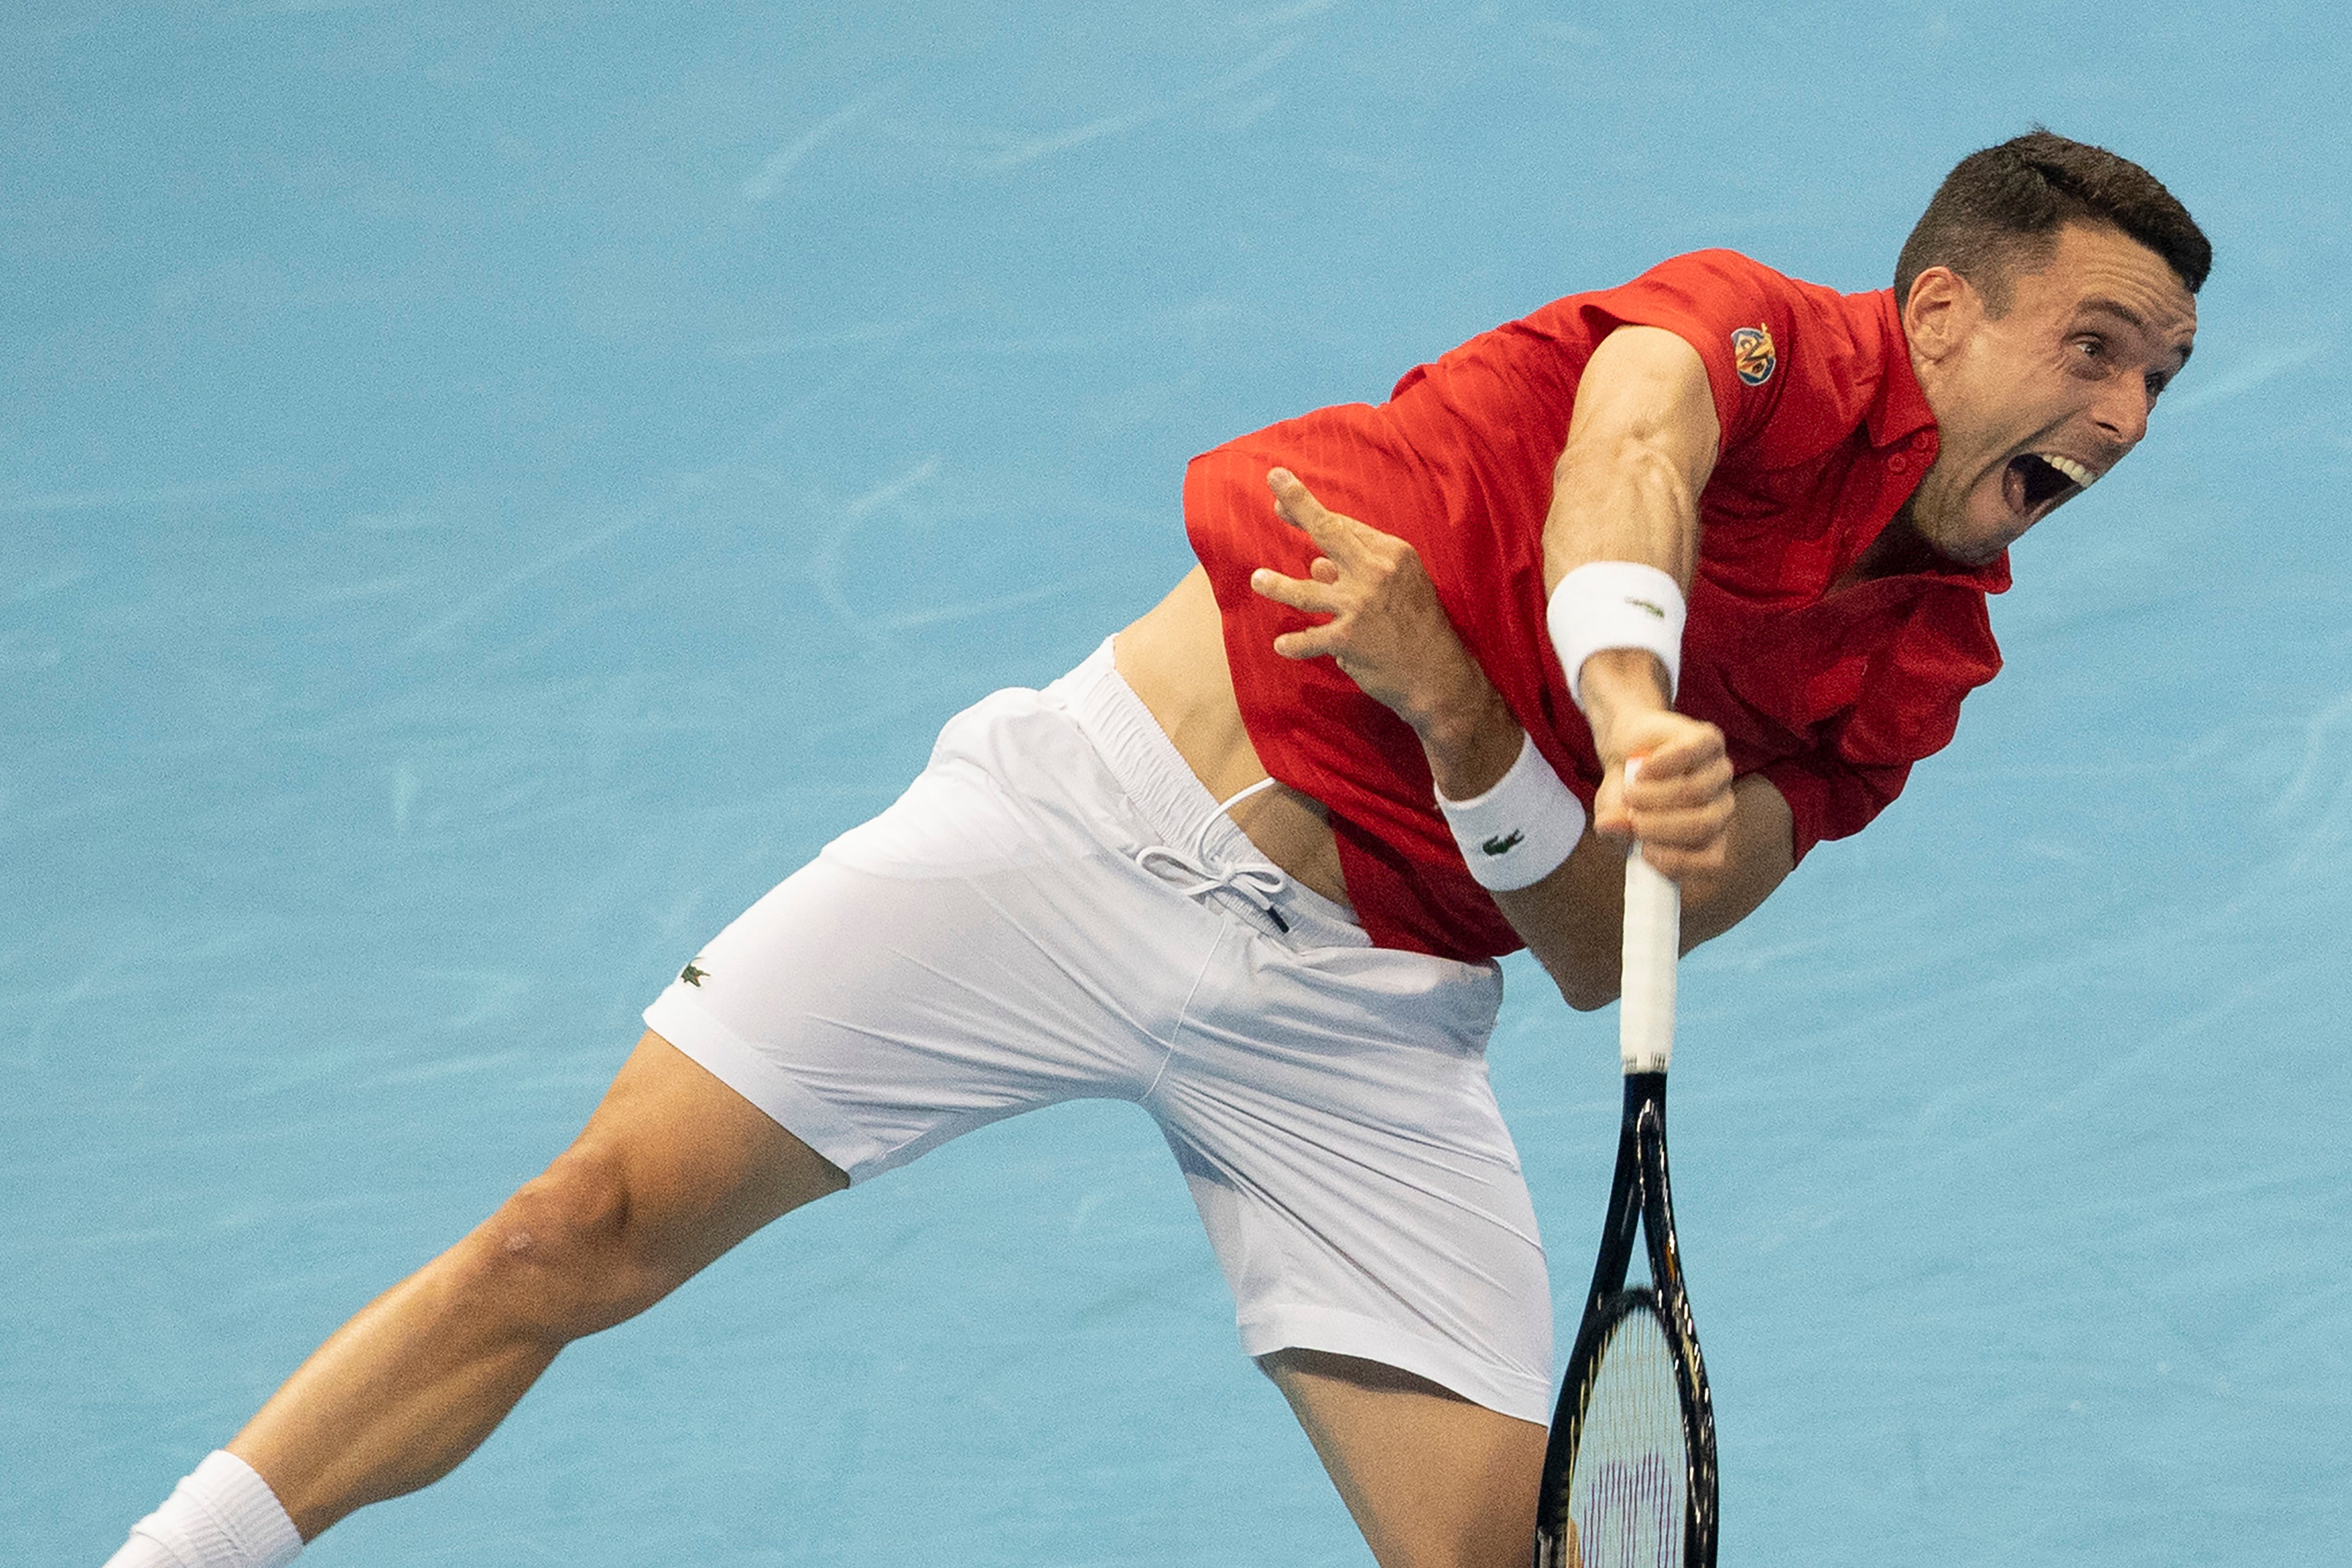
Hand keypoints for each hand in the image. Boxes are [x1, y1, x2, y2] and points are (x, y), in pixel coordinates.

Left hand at [1248, 469, 1502, 750]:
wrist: (1440, 675)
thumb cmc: (1419, 626)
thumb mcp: (1400, 587)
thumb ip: (1359, 572)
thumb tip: (1315, 565)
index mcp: (1392, 553)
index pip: (1344, 526)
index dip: (1309, 511)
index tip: (1283, 499)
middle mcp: (1377, 572)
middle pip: (1328, 532)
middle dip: (1299, 505)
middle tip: (1275, 483)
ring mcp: (1361, 605)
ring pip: (1306, 591)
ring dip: (1278, 586)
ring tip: (1258, 580)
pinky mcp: (1349, 639)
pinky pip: (1311, 639)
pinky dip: (1295, 643)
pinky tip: (1282, 645)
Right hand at [1585, 656, 1733, 890]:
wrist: (1627, 746)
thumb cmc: (1625, 791)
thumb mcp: (1611, 818)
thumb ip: (1614, 830)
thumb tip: (1610, 826)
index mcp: (1706, 837)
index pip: (1712, 860)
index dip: (1681, 862)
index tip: (1645, 853)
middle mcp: (1720, 806)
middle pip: (1705, 825)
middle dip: (1662, 826)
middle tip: (1633, 819)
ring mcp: (1719, 772)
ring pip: (1696, 792)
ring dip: (1654, 795)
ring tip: (1629, 793)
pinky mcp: (1710, 741)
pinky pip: (1693, 754)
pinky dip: (1662, 764)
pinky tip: (1642, 769)